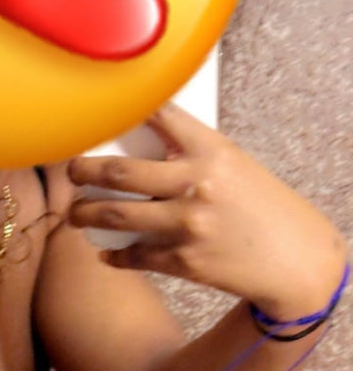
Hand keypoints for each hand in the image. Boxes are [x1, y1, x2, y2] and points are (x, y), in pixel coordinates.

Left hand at [67, 103, 347, 319]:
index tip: (94, 108)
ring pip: (116, 215)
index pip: (159, 117)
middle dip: (82, 171)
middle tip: (70, 171)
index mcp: (210, 152)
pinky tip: (106, 252)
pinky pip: (136, 254)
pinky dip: (116, 255)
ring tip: (74, 214)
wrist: (300, 262)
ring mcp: (189, 224)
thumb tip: (138, 135)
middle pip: (118, 172)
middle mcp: (196, 184)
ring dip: (85, 214)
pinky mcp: (186, 260)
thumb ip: (190, 152)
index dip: (124, 109)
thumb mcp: (233, 165)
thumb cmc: (263, 207)